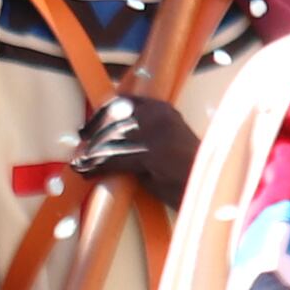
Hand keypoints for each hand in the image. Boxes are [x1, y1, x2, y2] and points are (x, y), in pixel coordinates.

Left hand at [69, 91, 202, 204]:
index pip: (123, 102)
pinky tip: (86, 173)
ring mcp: (155, 132)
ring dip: (91, 154)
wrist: (210, 187)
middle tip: (79, 149)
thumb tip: (108, 140)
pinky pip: (114, 158)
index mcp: (162, 109)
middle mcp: (158, 115)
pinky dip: (96, 167)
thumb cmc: (186, 171)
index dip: (101, 114)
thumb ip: (141, 135)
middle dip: (93, 136)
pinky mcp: (150, 153)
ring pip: (111, 139)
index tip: (87, 128)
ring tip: (80, 164)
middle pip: (113, 120)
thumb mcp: (164, 143)